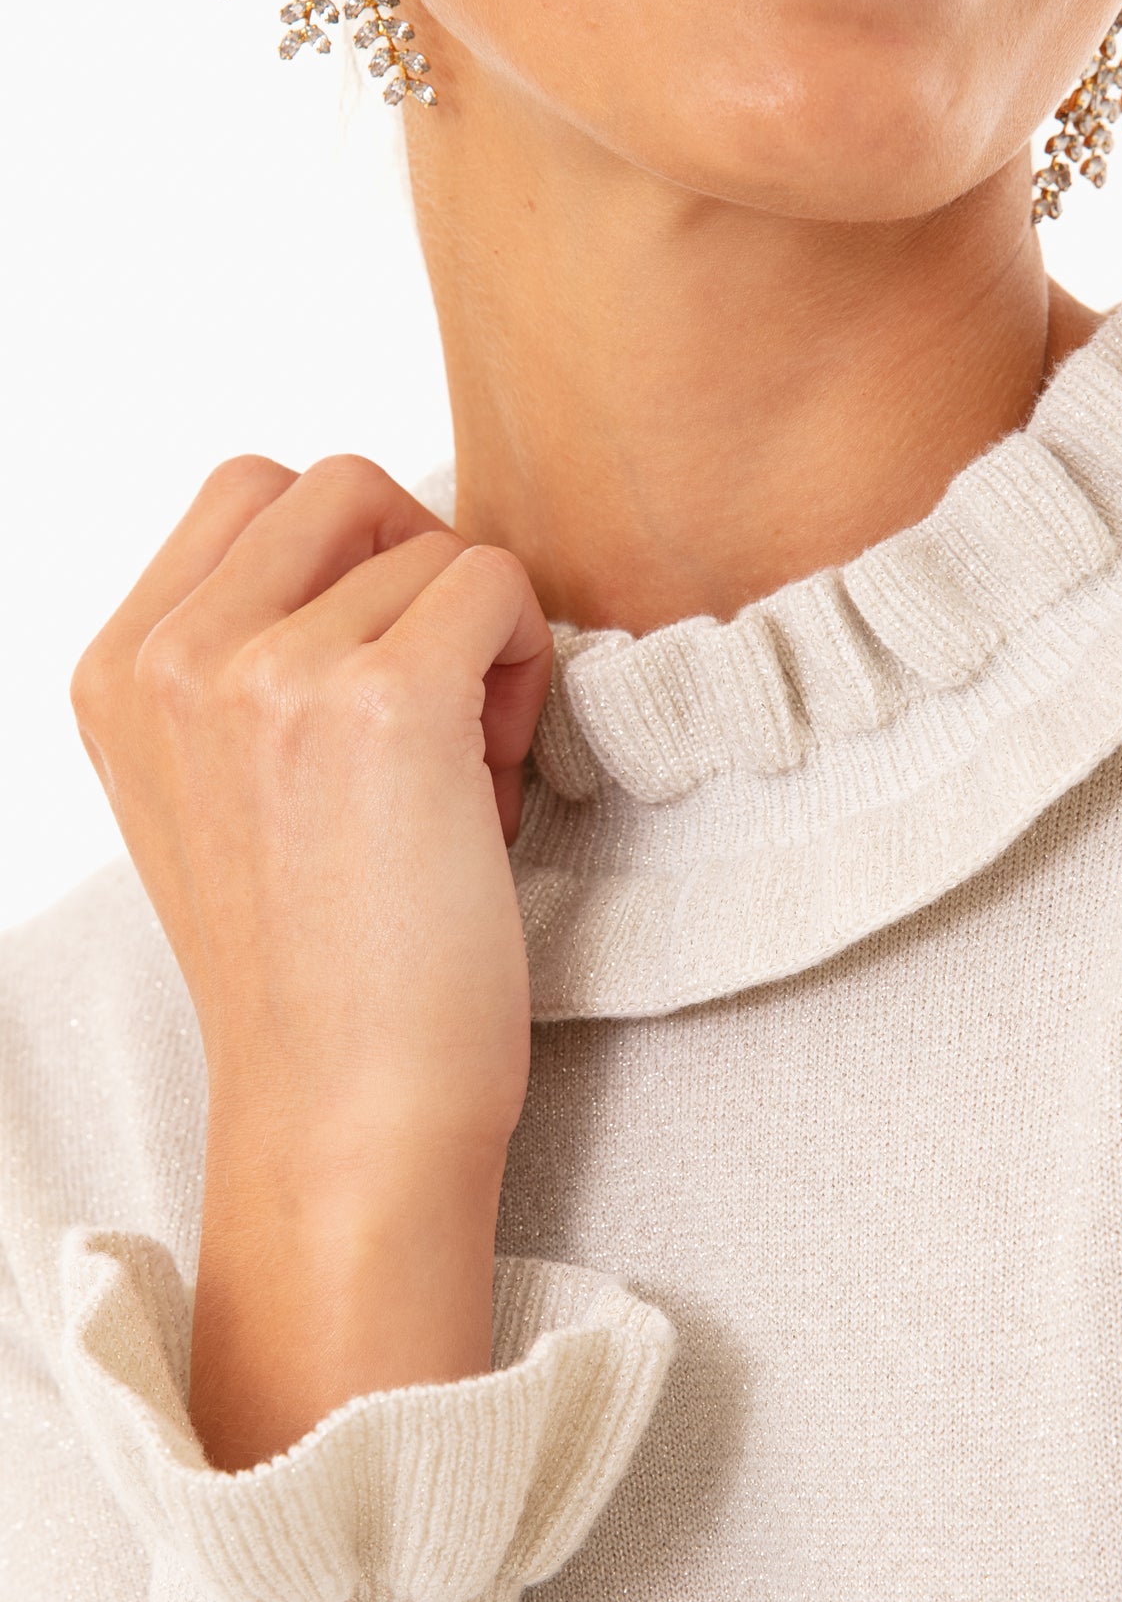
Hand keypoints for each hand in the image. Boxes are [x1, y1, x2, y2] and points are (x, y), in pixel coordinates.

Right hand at [70, 454, 555, 1467]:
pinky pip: (496, 583)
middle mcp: (171, 659)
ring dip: (472, 640)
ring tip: (463, 774)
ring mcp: (265, 674)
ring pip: (426, 541)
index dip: (345, 572)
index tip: (371, 698)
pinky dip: (525, 664)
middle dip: (410, 577)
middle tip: (437, 715)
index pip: (251, 494)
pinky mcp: (380, 703)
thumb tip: (382, 554)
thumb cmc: (316, 977)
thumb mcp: (220, 800)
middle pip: (338, 484)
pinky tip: (497, 780)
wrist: (348, 1118)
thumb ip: (246, 667)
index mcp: (116, 674)